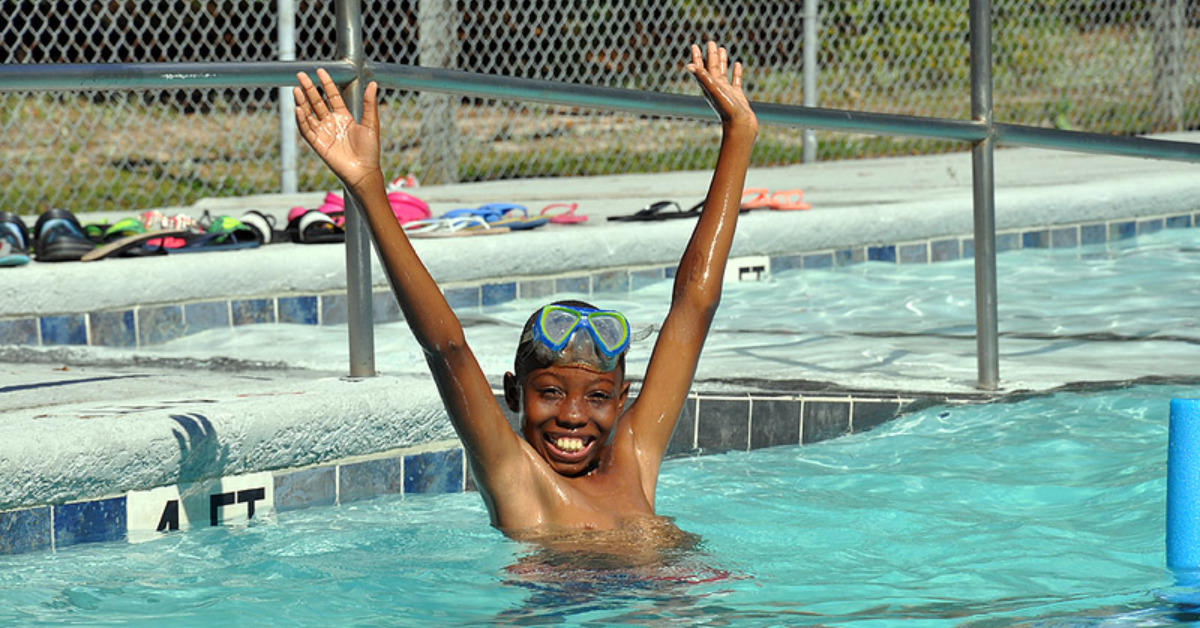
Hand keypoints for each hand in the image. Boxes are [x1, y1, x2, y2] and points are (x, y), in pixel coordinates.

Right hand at [293, 69, 382, 188]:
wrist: (364, 171)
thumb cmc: (369, 151)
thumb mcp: (371, 124)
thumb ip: (369, 104)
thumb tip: (373, 84)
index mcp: (344, 117)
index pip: (332, 96)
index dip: (327, 84)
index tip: (321, 71)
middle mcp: (331, 123)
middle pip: (317, 102)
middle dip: (309, 89)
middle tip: (301, 75)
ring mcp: (323, 133)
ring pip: (309, 114)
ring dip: (302, 102)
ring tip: (296, 89)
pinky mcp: (318, 144)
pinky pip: (307, 131)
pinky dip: (301, 120)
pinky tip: (299, 109)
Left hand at [686, 42, 756, 130]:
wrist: (740, 126)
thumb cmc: (727, 110)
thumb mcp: (714, 90)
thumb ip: (703, 77)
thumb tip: (688, 66)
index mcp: (708, 86)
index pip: (701, 68)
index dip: (697, 57)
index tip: (694, 45)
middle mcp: (715, 88)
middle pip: (711, 68)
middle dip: (710, 55)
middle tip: (710, 42)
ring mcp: (726, 92)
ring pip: (723, 73)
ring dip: (722, 61)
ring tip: (722, 49)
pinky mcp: (737, 95)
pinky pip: (735, 81)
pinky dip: (735, 72)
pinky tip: (737, 64)